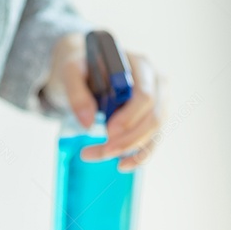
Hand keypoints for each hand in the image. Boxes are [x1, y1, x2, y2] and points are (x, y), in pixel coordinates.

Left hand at [44, 32, 164, 170]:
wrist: (87, 69)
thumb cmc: (83, 67)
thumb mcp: (71, 71)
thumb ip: (77, 93)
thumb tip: (88, 124)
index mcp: (140, 65)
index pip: (145, 95)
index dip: (129, 118)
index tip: (107, 132)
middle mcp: (156, 82)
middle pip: (153, 117)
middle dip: (129, 139)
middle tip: (103, 151)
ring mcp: (159, 101)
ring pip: (155, 132)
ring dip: (132, 150)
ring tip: (105, 157)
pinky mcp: (154, 117)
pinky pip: (153, 140)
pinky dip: (140, 156)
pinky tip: (123, 165)